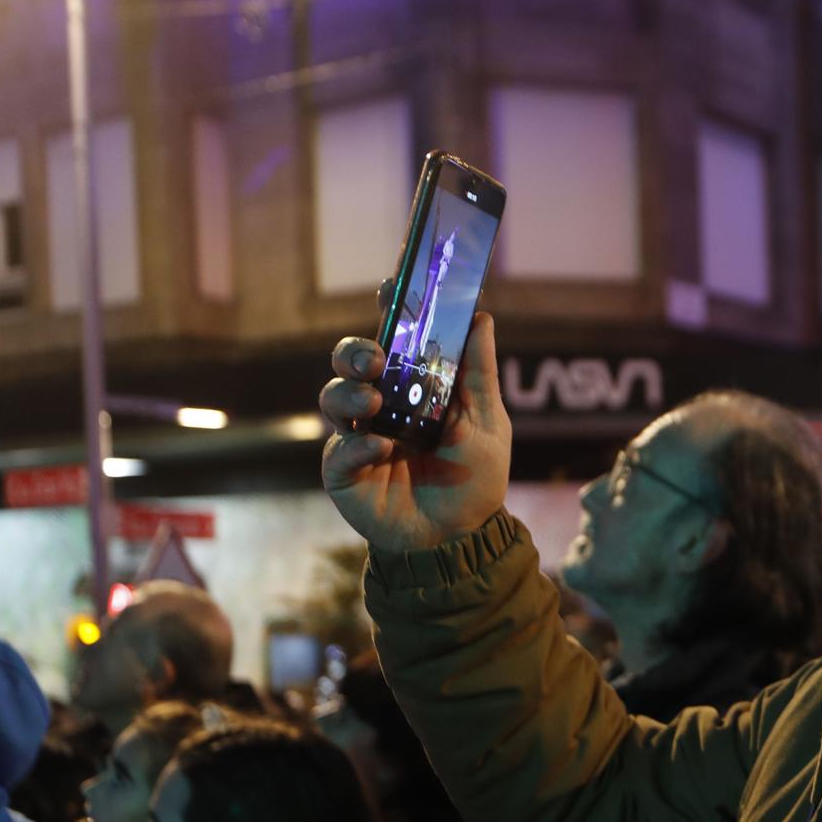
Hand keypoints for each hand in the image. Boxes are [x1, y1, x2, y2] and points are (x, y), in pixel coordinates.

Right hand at [319, 311, 512, 552]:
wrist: (462, 535)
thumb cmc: (475, 476)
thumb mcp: (488, 421)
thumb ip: (479, 372)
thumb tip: (482, 316)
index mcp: (412, 386)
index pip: (393, 338)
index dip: (389, 310)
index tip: (392, 286)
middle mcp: (380, 404)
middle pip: (350, 361)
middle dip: (355, 351)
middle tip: (375, 359)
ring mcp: (358, 435)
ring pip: (333, 397)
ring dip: (349, 393)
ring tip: (373, 403)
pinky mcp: (345, 471)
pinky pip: (338, 450)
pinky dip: (356, 445)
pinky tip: (379, 449)